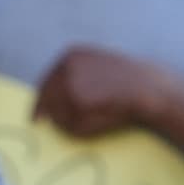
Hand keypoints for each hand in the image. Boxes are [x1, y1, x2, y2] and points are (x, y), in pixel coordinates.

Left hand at [34, 47, 183, 158]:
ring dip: (70, 122)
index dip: (41, 100)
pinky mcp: (77, 102)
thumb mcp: (97, 67)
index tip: (38, 115)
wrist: (145, 87)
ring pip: (58, 115)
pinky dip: (80, 129)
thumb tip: (53, 105)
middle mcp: (66, 67)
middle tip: (45, 125)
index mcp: (71, 55)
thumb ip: (75, 78)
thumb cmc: (126, 82)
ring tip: (98, 117)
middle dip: (50, 113)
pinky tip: (100, 120)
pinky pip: (70, 126)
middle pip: (46, 98)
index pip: (46, 81)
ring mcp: (70, 84)